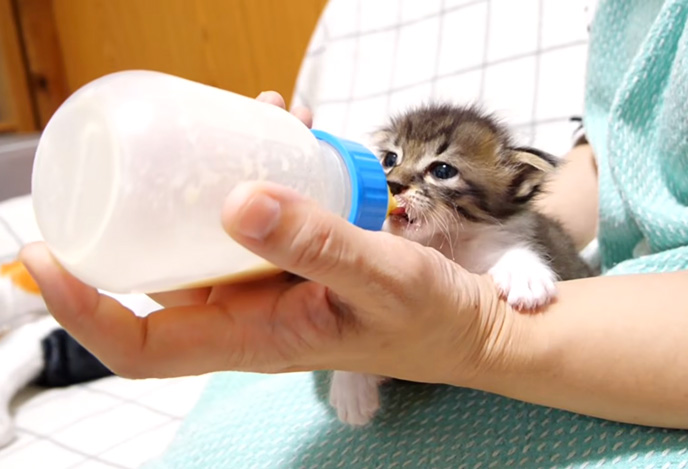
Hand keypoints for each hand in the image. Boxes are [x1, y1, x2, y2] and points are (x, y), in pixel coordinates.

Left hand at [19, 92, 508, 384]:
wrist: (473, 325)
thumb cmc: (433, 321)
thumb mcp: (382, 281)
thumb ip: (319, 245)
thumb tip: (237, 201)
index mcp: (256, 339)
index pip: (142, 345)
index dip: (84, 310)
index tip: (47, 257)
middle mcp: (252, 315)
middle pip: (162, 276)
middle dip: (146, 212)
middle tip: (150, 151)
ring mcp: (273, 286)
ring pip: (210, 236)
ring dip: (211, 177)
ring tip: (250, 118)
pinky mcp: (297, 259)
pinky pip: (258, 216)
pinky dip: (261, 172)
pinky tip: (290, 132)